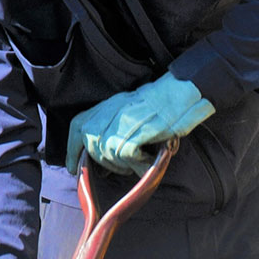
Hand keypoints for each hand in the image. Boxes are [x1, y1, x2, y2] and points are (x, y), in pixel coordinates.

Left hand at [66, 72, 214, 176]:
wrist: (186, 90)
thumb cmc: (164, 103)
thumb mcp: (133, 108)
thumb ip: (116, 125)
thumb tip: (102, 152)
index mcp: (110, 104)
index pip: (79, 125)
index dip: (73, 149)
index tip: (73, 167)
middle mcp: (114, 110)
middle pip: (91, 142)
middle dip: (101, 162)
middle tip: (120, 167)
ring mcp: (127, 118)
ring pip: (107, 151)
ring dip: (121, 164)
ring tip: (137, 162)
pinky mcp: (142, 127)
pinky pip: (124, 153)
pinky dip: (134, 162)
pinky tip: (146, 158)